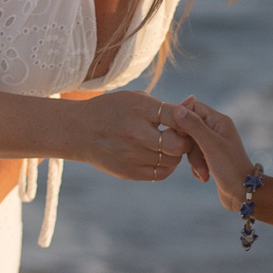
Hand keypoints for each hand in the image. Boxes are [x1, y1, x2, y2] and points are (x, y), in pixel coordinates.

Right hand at [66, 90, 205, 183]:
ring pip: (172, 161)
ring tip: (168, 144)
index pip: (176, 117)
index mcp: (138, 109)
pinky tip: (161, 156)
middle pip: (178, 145)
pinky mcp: (128, 172)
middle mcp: (135, 134)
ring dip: (176, 154)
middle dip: (185, 141)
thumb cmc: (113, 110)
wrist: (80, 130)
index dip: (187, 120)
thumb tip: (192, 104)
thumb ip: (163, 106)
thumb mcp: (135, 98)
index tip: (185, 120)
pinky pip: (160, 173)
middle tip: (179, 135)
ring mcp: (131, 156)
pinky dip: (166, 165)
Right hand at [171, 98, 256, 210]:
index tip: (179, 135)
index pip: (192, 108)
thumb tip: (177, 109)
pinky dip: (197, 167)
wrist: (244, 194)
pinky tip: (205, 177)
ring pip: (189, 144)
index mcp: (219, 121)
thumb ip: (194, 126)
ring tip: (204, 173)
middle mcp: (216, 129)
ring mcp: (213, 143)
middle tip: (196, 160)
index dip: (182, 120)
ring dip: (193, 160)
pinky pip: (193, 157)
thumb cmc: (230, 168)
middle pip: (188, 127)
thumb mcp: (210, 145)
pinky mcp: (210, 157)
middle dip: (188, 146)